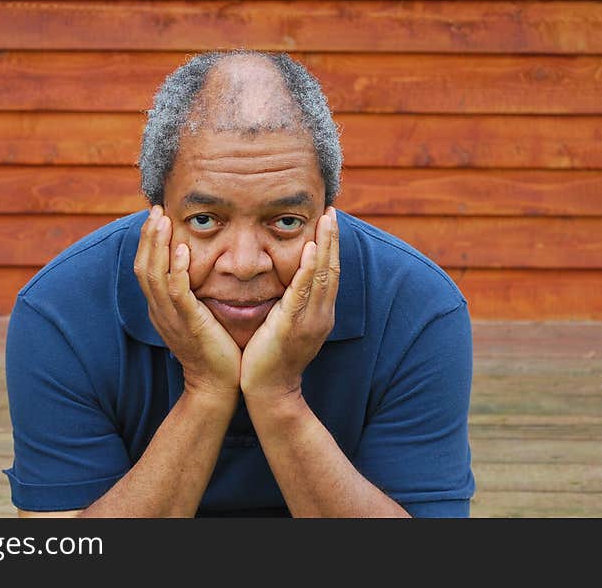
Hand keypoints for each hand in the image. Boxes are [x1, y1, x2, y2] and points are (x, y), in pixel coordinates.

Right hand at [133, 206, 240, 398]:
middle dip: (148, 236)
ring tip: (162, 220)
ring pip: (154, 275)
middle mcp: (160, 310)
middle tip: (155, 209)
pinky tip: (181, 250)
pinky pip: (178, 293)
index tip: (155, 217)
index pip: (145, 268)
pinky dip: (176, 270)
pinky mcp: (189, 324)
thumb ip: (191, 294)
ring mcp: (171, 318)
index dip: (147, 242)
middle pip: (143, 266)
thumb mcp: (195, 316)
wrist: (216, 385)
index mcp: (160, 307)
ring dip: (157, 245)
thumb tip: (197, 270)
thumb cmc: (213, 349)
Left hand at [240, 207, 339, 401]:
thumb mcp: (284, 324)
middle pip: (332, 268)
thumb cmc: (270, 359)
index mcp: (319, 313)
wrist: (269, 393)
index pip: (329, 272)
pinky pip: (304, 293)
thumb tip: (284, 283)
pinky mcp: (294, 326)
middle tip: (332, 209)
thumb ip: (288, 303)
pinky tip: (312, 250)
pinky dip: (310, 270)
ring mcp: (311, 320)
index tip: (328, 220)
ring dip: (326, 245)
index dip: (330, 245)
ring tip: (327, 219)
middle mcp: (321, 314)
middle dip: (332, 238)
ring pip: (324, 276)